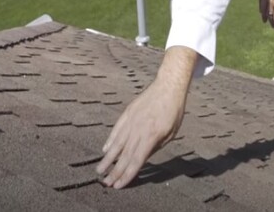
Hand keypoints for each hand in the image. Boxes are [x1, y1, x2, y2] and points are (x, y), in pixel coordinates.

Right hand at [96, 47, 195, 188]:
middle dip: (114, 171)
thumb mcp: (171, 133)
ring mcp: (131, 121)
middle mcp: (138, 130)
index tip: (119, 185)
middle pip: (124, 155)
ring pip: (116, 144)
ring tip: (100, 170)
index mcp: (151, 136)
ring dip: (107, 159)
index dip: (127, 175)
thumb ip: (156, 146)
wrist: (168, 87)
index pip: (136, 161)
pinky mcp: (127, 113)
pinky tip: (105, 150)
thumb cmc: (174, 111)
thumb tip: (143, 158)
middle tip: (106, 182)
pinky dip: (110, 140)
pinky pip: (116, 130)